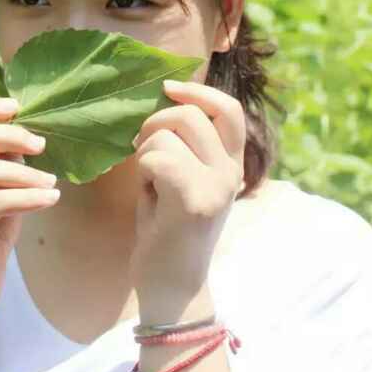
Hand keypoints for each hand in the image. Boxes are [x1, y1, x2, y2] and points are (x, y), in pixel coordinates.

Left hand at [128, 80, 245, 303]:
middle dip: (154, 122)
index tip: (168, 88)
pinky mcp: (196, 200)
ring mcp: (217, 185)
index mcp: (230, 163)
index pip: (228, 109)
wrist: (170, 283)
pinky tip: (148, 194)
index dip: (198, 91)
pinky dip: (143, 170)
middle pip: (189, 114)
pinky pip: (157, 158)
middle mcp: (231, 171)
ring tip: (148, 179)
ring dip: (145, 151)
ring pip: (166, 134)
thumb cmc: (166, 225)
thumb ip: (182, 143)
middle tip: (140, 146)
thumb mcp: (181, 177)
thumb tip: (164, 101)